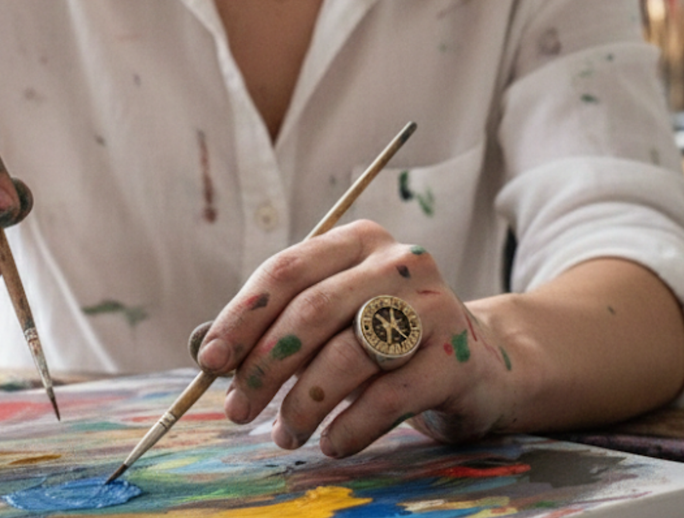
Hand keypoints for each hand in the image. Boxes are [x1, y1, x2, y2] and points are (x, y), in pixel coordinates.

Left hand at [195, 219, 514, 456]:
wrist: (478, 362)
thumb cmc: (386, 337)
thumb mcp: (333, 316)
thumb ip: (275, 326)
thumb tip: (205, 349)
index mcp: (358, 240)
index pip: (288, 270)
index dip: (243, 316)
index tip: (210, 361)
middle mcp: (397, 262)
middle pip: (313, 311)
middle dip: (264, 366)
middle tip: (237, 410)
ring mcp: (432, 306)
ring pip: (348, 354)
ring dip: (304, 404)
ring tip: (285, 433)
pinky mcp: (455, 357)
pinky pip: (389, 397)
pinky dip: (350, 426)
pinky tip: (331, 443)